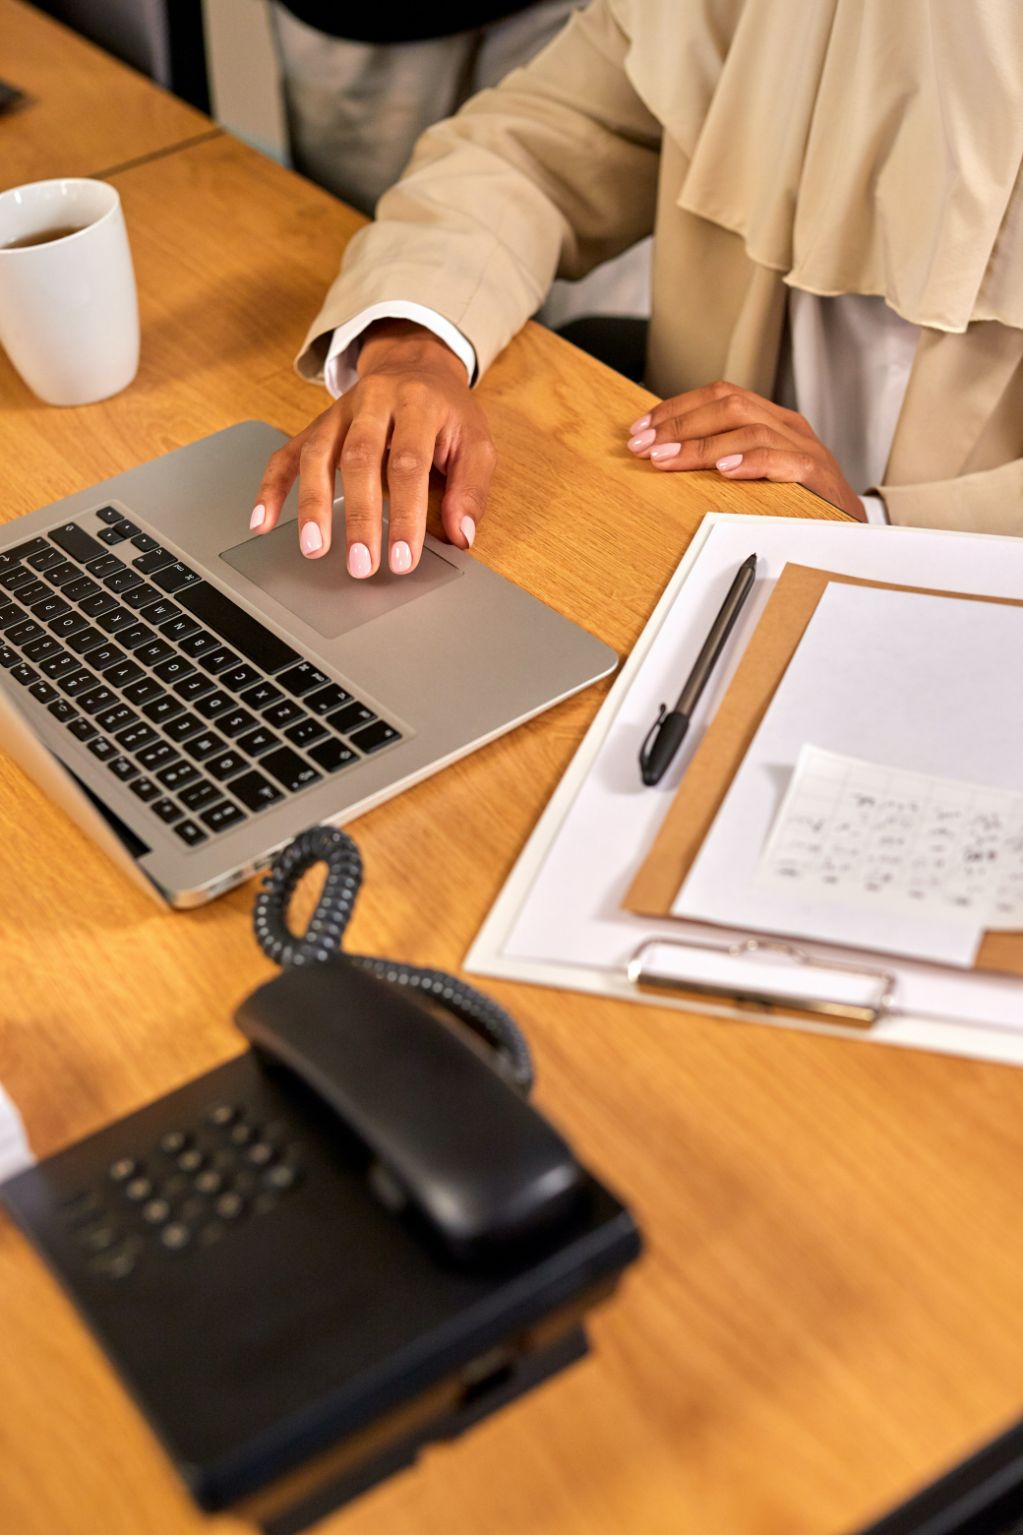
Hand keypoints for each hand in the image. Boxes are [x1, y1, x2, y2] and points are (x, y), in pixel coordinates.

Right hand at [251, 320, 495, 575]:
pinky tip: (262, 521)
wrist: (417, 365)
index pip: (408, 465)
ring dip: (312, 505)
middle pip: (359, 459)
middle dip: (359, 517)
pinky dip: (271, 487)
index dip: (405, 515)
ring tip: (314, 549)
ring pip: (318, 454)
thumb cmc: (448, 414)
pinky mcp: (317, 424)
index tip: (402, 559)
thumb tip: (461, 536)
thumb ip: (470, 489)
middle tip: (360, 565)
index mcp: (418, 404)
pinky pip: (287, 453)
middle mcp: (375, 402)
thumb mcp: (476, 443)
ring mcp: (340, 411)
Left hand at [625, 380, 864, 519]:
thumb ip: (722, 458)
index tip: (640, 428)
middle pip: (729, 406)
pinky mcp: (817, 475)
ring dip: (701, 445)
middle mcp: (787, 427)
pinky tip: (724, 470)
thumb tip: (665, 457)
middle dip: (679, 425)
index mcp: (771, 421)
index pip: (719, 396)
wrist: (852, 529)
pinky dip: (751, 462)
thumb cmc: (799, 503)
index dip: (676, 409)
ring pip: (749, 430)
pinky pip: (783, 461)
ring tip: (668, 459)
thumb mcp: (757, 474)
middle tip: (643, 445)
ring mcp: (804, 449)